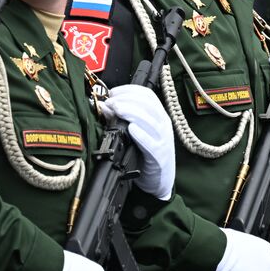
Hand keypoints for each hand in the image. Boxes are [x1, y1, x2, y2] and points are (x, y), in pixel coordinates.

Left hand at [100, 84, 173, 199]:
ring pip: (150, 120)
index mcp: (158, 115)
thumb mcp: (134, 133)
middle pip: (148, 104)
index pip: (147, 94)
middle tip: (110, 102)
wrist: (159, 180)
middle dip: (127, 99)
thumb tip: (106, 106)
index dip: (129, 90)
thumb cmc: (145, 154)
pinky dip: (141, 135)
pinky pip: (152, 143)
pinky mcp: (160, 156)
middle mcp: (163, 124)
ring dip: (132, 112)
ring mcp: (163, 139)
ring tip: (117, 110)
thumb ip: (121, 119)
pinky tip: (131, 129)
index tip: (113, 92)